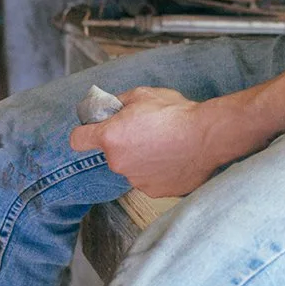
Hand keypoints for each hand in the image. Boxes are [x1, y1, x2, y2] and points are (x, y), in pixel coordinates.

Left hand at [68, 86, 229, 198]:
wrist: (207, 136)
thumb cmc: (176, 114)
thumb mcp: (143, 94)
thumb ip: (119, 102)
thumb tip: (110, 107)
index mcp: (110, 137)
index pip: (77, 140)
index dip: (85, 133)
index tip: (93, 131)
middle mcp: (118, 162)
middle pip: (111, 154)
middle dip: (123, 143)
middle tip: (146, 130)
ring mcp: (136, 180)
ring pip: (131, 167)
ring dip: (141, 158)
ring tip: (164, 144)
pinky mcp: (154, 191)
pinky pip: (149, 179)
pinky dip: (157, 171)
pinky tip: (172, 158)